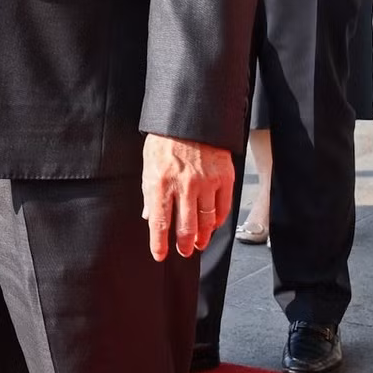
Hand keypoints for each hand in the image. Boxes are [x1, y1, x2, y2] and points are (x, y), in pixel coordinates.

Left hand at [140, 134, 235, 260]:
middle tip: (184, 251)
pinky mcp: (224, 178)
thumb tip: (148, 216)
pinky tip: (213, 225)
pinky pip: (223, 207)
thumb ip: (149, 192)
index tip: (160, 255)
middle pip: (186, 227)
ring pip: (206, 221)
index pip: (159, 223)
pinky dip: (218, 220)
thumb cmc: (166, 140)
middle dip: (184, 245)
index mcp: (160, 182)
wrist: (190, 118)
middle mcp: (184, 186)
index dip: (159, 243)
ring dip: (203, 237)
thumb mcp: (148, 164)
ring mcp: (206, 183)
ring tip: (199, 243)